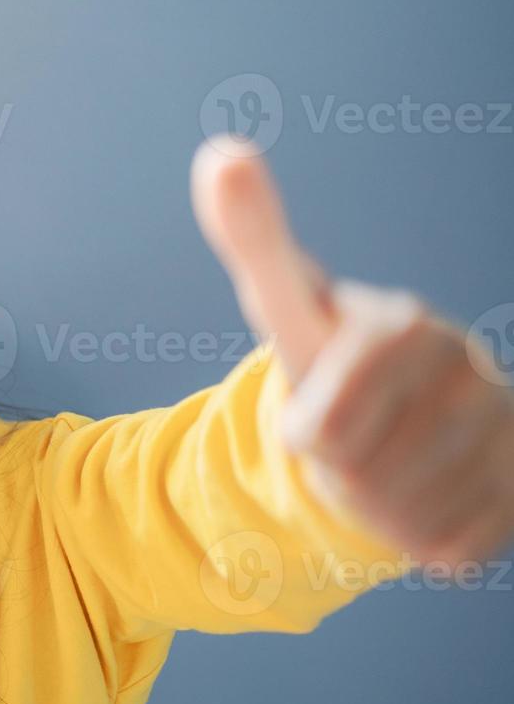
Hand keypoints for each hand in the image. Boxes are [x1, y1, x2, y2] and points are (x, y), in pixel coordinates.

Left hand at [190, 134, 513, 572]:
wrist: (403, 424)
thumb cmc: (334, 365)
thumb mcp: (287, 308)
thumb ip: (255, 237)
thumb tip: (218, 152)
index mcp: (405, 328)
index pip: (329, 421)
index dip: (312, 434)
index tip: (314, 424)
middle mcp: (472, 371)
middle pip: (358, 476)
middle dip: (335, 473)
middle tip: (346, 443)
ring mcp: (508, 434)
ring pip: (401, 519)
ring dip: (373, 508)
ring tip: (384, 464)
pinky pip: (446, 551)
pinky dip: (420, 539)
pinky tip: (426, 494)